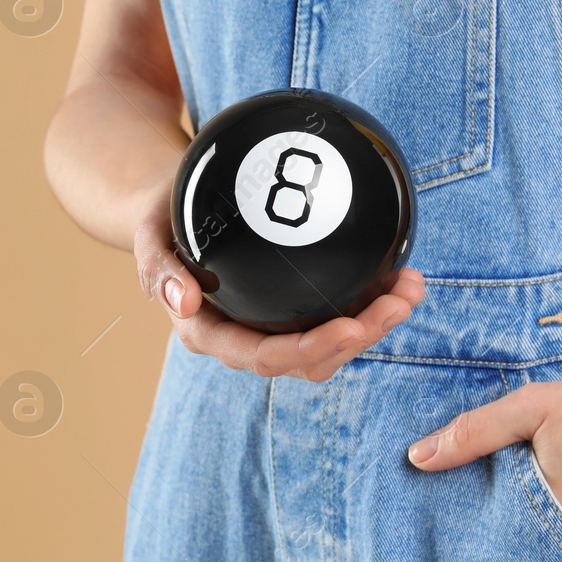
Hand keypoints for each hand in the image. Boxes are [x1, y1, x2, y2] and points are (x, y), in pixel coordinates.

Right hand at [133, 177, 424, 380]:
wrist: (173, 203)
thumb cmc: (162, 220)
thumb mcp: (151, 236)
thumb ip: (159, 269)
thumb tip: (184, 301)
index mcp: (211, 333)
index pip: (266, 356)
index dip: (312, 349)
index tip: (352, 326)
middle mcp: (246, 338)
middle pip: (310, 359)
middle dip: (361, 336)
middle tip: (400, 302)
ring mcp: (273, 325)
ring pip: (332, 344)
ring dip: (376, 323)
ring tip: (411, 288)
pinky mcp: (295, 307)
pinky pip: (338, 316)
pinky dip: (372, 303)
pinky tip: (400, 279)